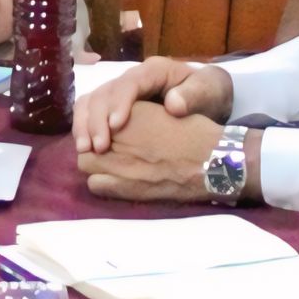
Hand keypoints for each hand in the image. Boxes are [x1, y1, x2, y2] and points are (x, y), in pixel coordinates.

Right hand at [74, 56, 196, 155]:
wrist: (206, 96)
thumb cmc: (207, 93)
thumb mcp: (208, 91)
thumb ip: (194, 96)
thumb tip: (173, 105)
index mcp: (152, 71)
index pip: (128, 83)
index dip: (119, 103)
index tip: (117, 126)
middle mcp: (130, 78)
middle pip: (103, 92)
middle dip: (96, 119)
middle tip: (98, 147)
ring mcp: (119, 91)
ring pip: (90, 101)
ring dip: (84, 124)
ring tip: (85, 150)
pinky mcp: (113, 105)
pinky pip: (90, 112)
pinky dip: (84, 128)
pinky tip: (85, 147)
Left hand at [81, 105, 220, 202]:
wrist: (213, 161)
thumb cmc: (196, 134)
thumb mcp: (164, 112)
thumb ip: (137, 118)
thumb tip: (121, 124)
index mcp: (129, 112)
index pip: (96, 115)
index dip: (101, 125)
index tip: (109, 132)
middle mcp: (118, 134)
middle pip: (87, 139)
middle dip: (94, 144)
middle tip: (108, 150)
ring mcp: (118, 161)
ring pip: (85, 162)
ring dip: (96, 163)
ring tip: (111, 166)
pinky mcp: (124, 186)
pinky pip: (94, 184)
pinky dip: (102, 184)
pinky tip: (116, 182)